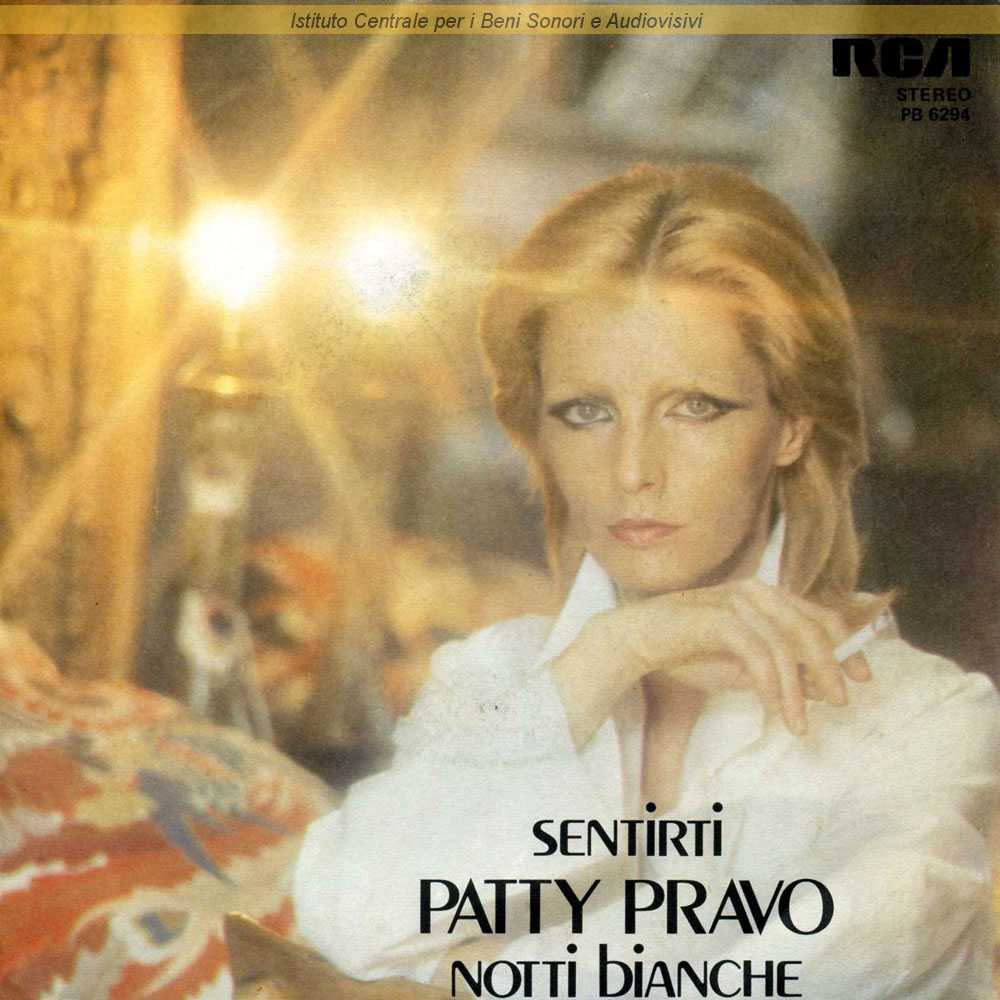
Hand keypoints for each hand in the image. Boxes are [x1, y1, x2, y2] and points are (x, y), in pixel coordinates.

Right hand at [553, 579, 876, 745]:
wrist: (634, 642)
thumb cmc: (686, 652)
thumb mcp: (742, 664)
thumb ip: (779, 669)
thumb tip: (823, 686)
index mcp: (765, 594)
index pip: (819, 616)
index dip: (847, 646)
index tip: (862, 678)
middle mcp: (755, 590)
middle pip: (811, 627)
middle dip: (832, 667)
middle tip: (842, 703)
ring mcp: (737, 601)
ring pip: (788, 644)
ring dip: (800, 688)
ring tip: (801, 722)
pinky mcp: (720, 617)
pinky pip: (760, 654)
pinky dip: (774, 686)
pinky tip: (777, 710)